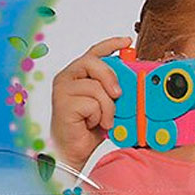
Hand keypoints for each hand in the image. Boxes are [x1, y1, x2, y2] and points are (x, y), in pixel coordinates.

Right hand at [49, 36, 130, 173]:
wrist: (73, 152)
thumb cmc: (87, 129)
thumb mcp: (106, 103)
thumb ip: (113, 88)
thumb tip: (131, 79)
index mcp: (77, 74)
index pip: (94, 52)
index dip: (111, 44)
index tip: (127, 43)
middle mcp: (66, 78)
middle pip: (94, 63)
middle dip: (110, 78)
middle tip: (118, 95)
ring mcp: (62, 90)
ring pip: (95, 87)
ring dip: (106, 107)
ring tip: (103, 120)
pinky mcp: (63, 104)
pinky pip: (91, 103)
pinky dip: (98, 116)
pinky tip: (92, 125)